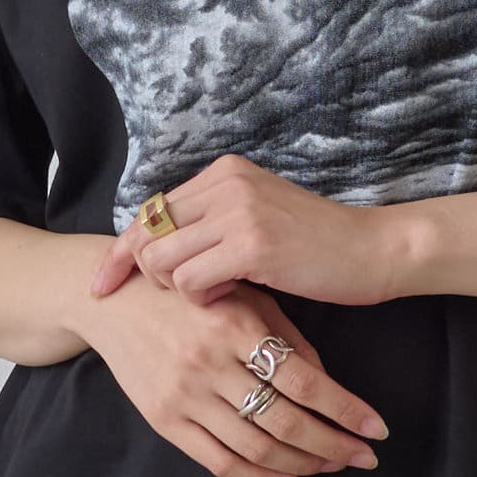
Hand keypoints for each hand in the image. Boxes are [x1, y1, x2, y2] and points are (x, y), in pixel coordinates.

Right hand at [82, 271, 388, 476]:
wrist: (114, 303)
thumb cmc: (191, 295)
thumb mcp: (244, 297)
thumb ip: (287, 337)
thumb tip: (330, 384)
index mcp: (235, 326)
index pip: (305, 381)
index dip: (346, 410)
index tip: (377, 429)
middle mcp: (208, 363)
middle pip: (285, 421)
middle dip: (334, 445)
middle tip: (364, 458)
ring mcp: (183, 396)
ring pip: (256, 448)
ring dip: (304, 464)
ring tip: (333, 465)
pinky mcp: (164, 420)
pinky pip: (220, 463)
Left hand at [91, 154, 396, 305]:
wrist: (374, 250)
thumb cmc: (317, 244)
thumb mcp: (258, 217)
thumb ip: (212, 221)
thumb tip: (156, 248)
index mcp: (224, 172)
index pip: (150, 210)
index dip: (121, 251)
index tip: (102, 284)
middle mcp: (226, 183)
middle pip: (147, 234)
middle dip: (139, 275)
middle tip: (159, 304)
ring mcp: (238, 211)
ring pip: (162, 260)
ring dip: (174, 289)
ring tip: (207, 298)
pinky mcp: (252, 245)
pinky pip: (191, 279)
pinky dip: (198, 298)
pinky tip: (223, 300)